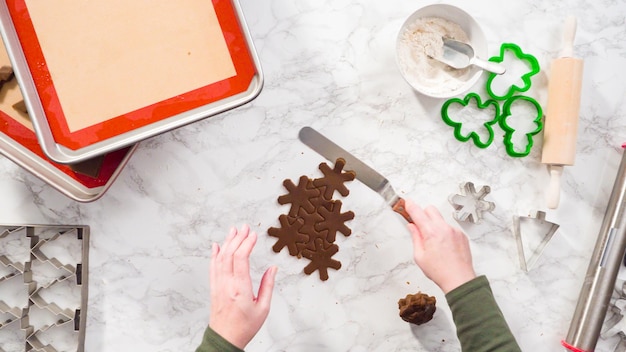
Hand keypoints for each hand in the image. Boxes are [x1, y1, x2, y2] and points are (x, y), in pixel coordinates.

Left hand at [209, 225, 276, 348]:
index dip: (247, 244)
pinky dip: (214, 254)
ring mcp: (218, 285)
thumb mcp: (263, 308)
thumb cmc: (245, 326)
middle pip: (230, 254)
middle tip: (245, 227)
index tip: (253, 235)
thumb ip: (268, 286)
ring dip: (227, 242)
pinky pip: (212, 267)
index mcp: (240, 289)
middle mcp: (227, 284)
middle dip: (238, 238)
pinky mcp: (214, 288)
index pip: (241, 259)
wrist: (225, 338)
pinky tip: (217, 246)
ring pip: (220, 258)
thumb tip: (273, 268)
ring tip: (233, 230)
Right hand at [405, 200, 475, 293]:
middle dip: (423, 214)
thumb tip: (412, 227)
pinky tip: (444, 246)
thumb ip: (415, 238)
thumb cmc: (440, 271)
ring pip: (441, 219)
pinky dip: (444, 232)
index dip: (410, 206)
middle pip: (431, 209)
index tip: (407, 202)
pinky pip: (450, 228)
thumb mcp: (420, 256)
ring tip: (434, 243)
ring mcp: (455, 231)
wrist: (459, 280)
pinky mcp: (462, 235)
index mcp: (432, 232)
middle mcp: (444, 228)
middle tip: (419, 226)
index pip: (418, 212)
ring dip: (434, 225)